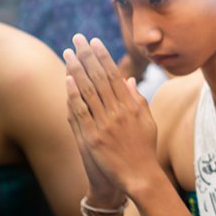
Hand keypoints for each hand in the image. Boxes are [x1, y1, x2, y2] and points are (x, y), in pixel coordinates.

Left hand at [63, 35, 160, 201]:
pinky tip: (68, 80)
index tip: (94, 42)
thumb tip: (127, 80)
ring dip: (77, 70)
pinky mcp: (93, 138)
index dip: (103, 57)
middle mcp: (118, 111)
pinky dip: (74, 96)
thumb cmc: (144, 149)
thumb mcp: (147, 121)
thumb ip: (137, 100)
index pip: (114, 75)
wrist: (140, 176)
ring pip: (89, 91)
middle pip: (100, 77)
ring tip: (68, 53)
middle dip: (88, 56)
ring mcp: (105, 124)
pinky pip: (82, 112)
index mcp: (131, 106)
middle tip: (78, 38)